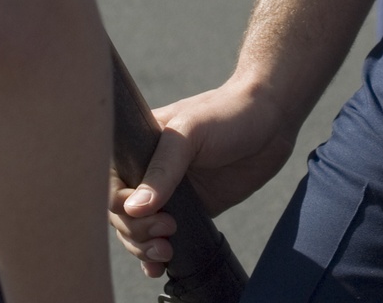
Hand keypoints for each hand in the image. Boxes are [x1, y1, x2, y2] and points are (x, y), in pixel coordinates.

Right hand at [108, 76, 294, 274]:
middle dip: (136, 231)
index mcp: (141, 144)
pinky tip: (158, 268)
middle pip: (122, 213)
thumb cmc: (228, 113)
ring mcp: (170, 191)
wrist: (271, 121)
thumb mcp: (191, 132)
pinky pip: (163, 237)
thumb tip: (134, 209)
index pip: (111, 183)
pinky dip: (155, 257)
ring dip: (144, 247)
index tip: (149, 213)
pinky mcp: (191, 208)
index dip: (121, 206)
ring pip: (138, 230)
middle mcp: (150, 169)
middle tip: (167, 230)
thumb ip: (164, 168)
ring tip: (165, 253)